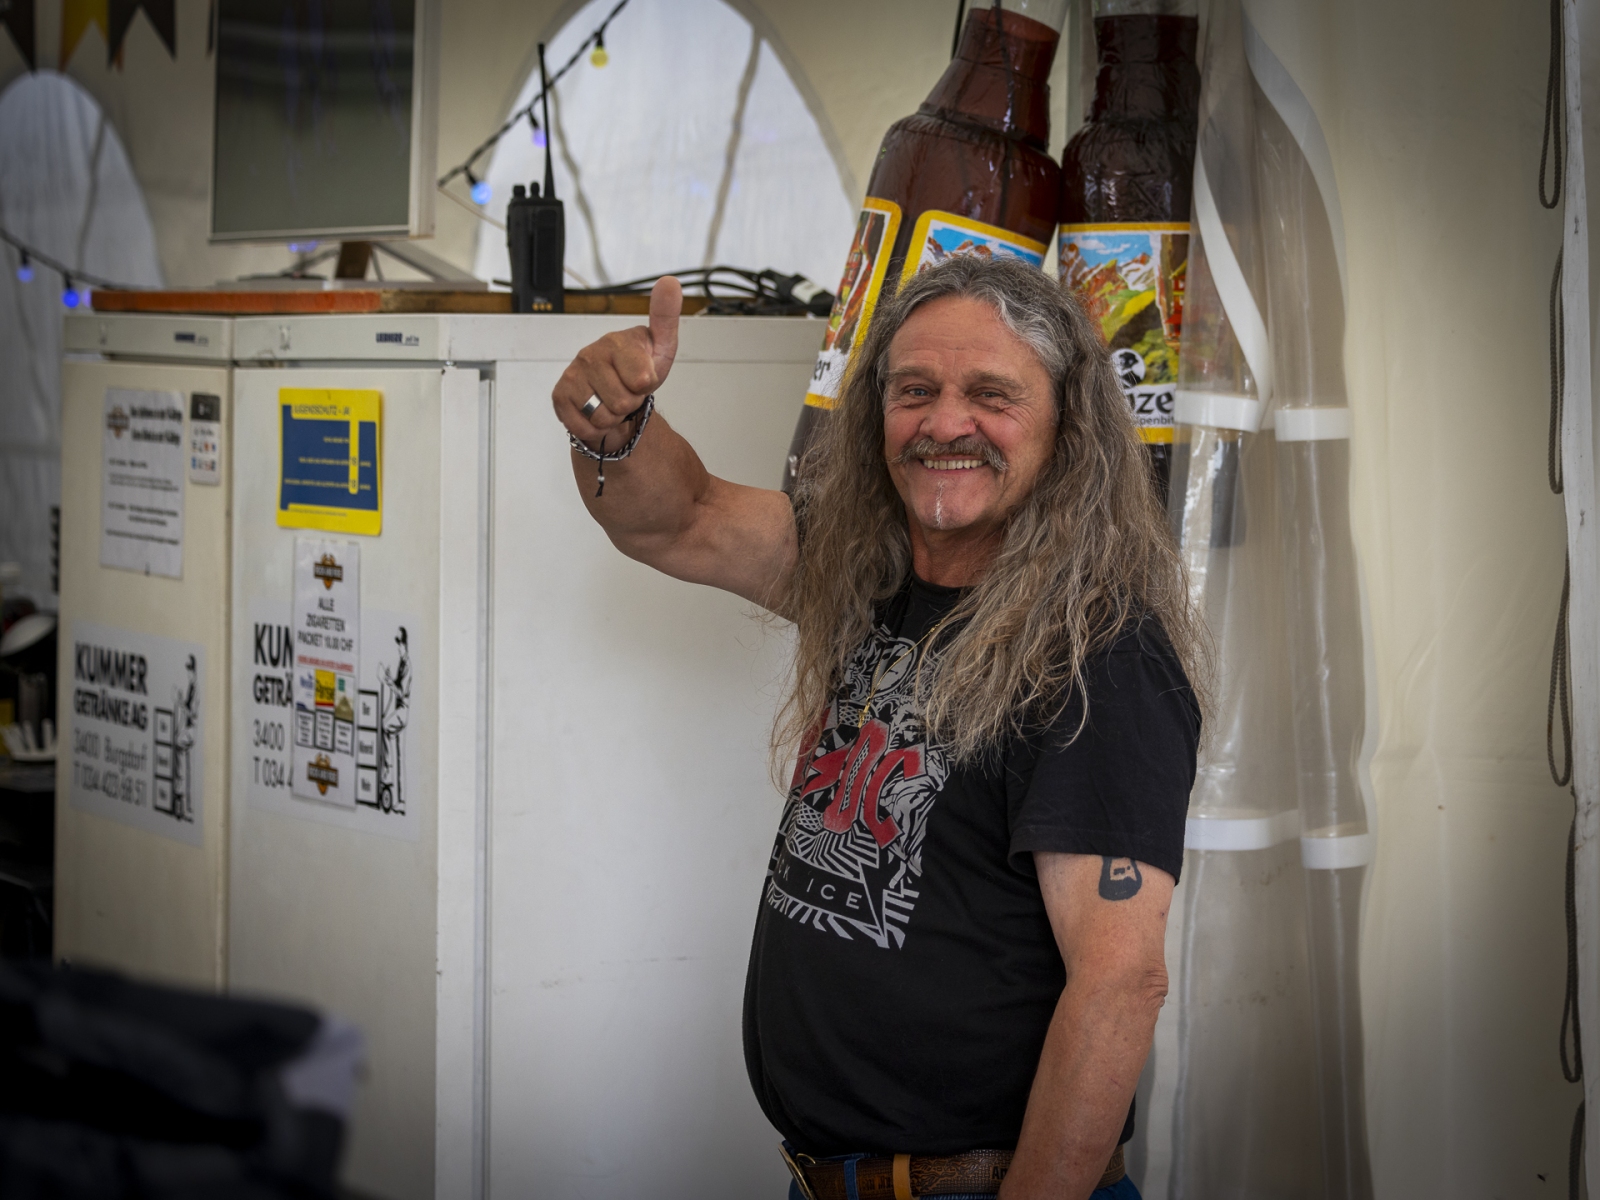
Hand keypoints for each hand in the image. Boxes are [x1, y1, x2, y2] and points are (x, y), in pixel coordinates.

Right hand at [553, 276, 681, 443]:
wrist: (615, 388)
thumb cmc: (640, 367)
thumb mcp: (662, 346)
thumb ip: (665, 317)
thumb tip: (669, 282)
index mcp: (616, 341)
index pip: (641, 380)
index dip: (646, 386)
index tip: (642, 376)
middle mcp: (590, 355)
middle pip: (623, 403)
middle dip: (630, 403)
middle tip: (626, 390)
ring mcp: (572, 375)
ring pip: (603, 418)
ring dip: (613, 416)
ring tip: (612, 399)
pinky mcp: (559, 396)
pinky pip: (585, 427)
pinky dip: (595, 427)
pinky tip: (596, 408)